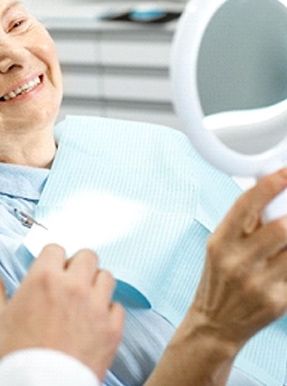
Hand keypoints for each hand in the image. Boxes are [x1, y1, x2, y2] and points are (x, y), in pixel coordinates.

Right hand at [0, 244, 123, 381]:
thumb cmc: (16, 355)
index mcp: (44, 277)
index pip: (56, 248)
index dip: (52, 259)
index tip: (51, 270)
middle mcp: (73, 285)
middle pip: (87, 256)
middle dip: (78, 266)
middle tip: (71, 281)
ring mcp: (95, 305)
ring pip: (106, 277)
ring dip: (96, 284)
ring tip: (85, 299)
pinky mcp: (111, 328)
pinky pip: (117, 307)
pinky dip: (108, 312)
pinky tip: (95, 321)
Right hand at [189, 168, 286, 352]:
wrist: (215, 324)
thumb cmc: (218, 280)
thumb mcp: (220, 247)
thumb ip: (243, 224)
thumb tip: (268, 193)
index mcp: (220, 241)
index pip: (246, 205)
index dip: (270, 185)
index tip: (285, 172)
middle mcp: (237, 261)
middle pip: (281, 227)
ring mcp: (259, 283)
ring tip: (286, 237)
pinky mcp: (278, 301)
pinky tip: (286, 257)